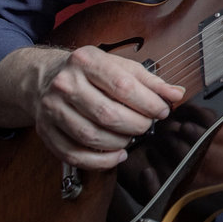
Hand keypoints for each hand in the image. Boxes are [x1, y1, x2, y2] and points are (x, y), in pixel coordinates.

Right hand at [0, 45, 184, 169]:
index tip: (162, 110)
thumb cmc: (90, 72)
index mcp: (87, 61)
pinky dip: (100, 161)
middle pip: (107, 114)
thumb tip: (176, 94)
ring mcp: (52, 109)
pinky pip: (74, 155)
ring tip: (132, 136)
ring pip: (91, 136)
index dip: (148, 102)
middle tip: (147, 125)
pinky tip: (116, 154)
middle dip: (136, 124)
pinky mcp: (46, 131)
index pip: (123, 86)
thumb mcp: (119, 66)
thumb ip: (149, 80)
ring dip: (119, 142)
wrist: (45, 77)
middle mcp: (66, 83)